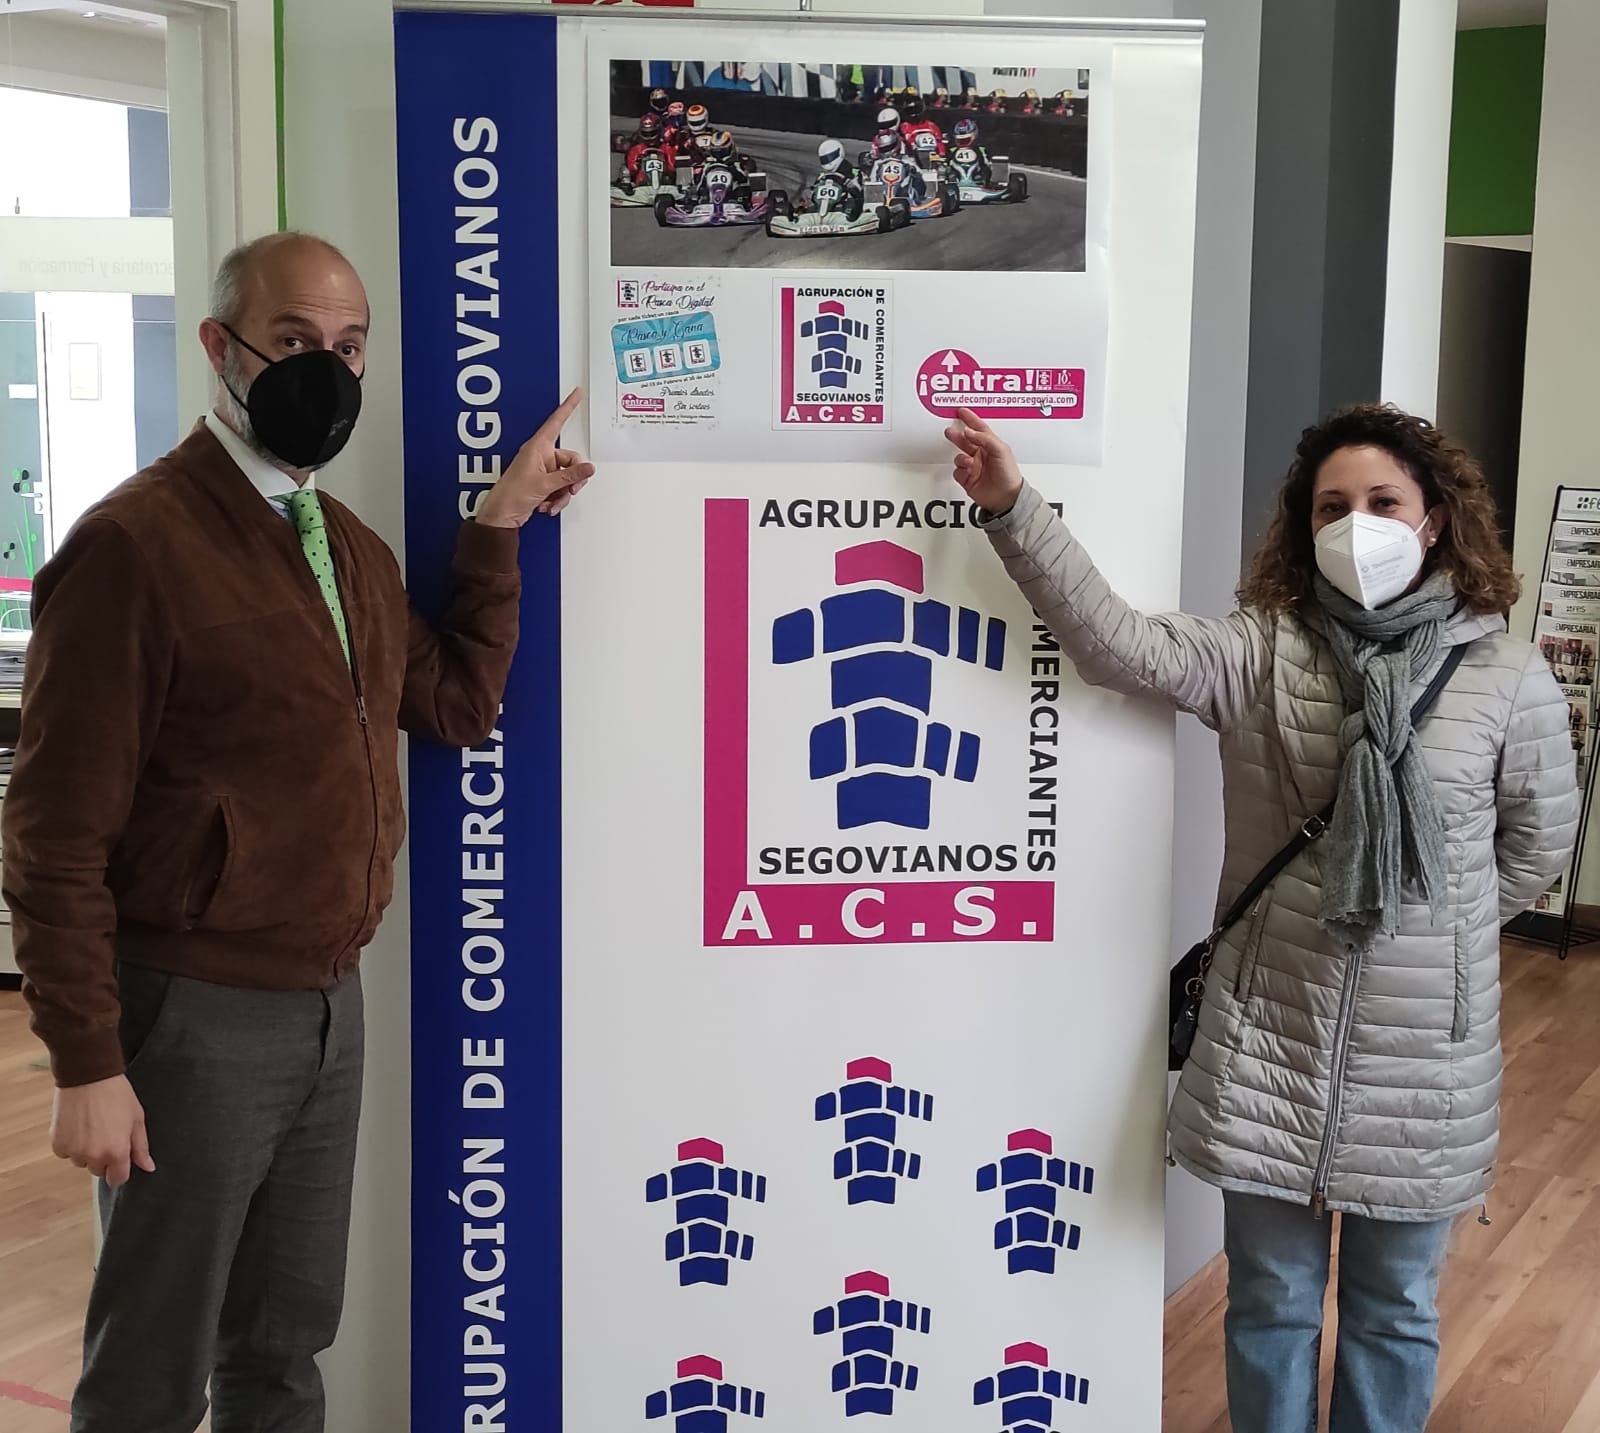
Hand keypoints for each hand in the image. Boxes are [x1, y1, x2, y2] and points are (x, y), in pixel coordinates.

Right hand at [52, 1075, 153, 1186]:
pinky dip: (71, 1144)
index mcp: (117, 1151)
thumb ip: (141, 1146)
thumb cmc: (116, 1094)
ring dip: (86, 1151)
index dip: (120, 1169)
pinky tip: (78, 1125)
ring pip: (81, 1162)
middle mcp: (94, 1156)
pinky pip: (65, 1153)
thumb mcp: (137, 1118)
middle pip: (99, 1170)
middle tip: (107, 1133)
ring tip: (92, 1126)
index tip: (120, 1158)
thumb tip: (148, 1167)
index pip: (117, 1179)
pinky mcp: (57, 1144)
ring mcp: (74, 1151)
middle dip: (104, 1157)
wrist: (88, 1076)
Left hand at [477, 388, 596, 527]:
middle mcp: (541, 455)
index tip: (577, 393)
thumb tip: (588, 468)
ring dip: (562, 493)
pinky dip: (557, 498)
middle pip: (570, 460)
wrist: (502, 515)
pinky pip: (560, 487)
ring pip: (567, 477)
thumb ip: (571, 476)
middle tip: (570, 490)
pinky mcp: (542, 483)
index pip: (557, 421)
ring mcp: (542, 470)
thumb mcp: (546, 483)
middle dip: (572, 479)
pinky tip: (547, 505)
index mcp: (538, 446)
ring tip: (551, 500)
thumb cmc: (512, 494)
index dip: (568, 406)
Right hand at [943, 406, 1023, 515]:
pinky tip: (966, 472)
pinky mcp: (968, 480)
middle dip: (957, 435)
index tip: (962, 411)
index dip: (970, 419)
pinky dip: (959, 471)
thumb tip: (969, 431)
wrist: (1006, 499)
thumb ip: (984, 438)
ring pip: (959, 457)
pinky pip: (957, 472)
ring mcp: (974, 467)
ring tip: (968, 462)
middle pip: (965, 441)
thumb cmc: (1009, 475)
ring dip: (961, 458)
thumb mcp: (1001, 450)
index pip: (979, 428)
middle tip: (950, 431)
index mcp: (991, 446)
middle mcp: (982, 455)